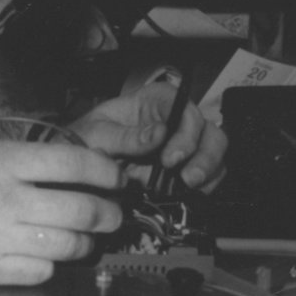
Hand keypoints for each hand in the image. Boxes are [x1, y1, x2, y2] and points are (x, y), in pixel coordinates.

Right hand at [0, 141, 123, 294]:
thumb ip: (28, 162)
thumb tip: (90, 170)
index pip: (71, 161)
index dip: (106, 172)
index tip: (117, 180)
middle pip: (80, 209)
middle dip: (108, 215)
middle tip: (111, 217)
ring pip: (66, 244)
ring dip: (84, 244)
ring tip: (82, 239)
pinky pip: (41, 272)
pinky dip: (49, 266)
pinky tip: (41, 257)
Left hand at [67, 66, 227, 191]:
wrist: (81, 165)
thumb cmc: (88, 138)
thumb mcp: (97, 133)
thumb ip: (126, 136)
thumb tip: (159, 133)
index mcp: (155, 101)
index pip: (183, 107)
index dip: (185, 131)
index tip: (170, 157)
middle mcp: (175, 120)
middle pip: (208, 130)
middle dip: (204, 155)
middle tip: (188, 178)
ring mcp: (184, 143)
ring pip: (214, 151)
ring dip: (208, 171)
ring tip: (190, 187)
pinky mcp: (186, 167)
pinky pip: (210, 174)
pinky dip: (206, 185)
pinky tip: (192, 194)